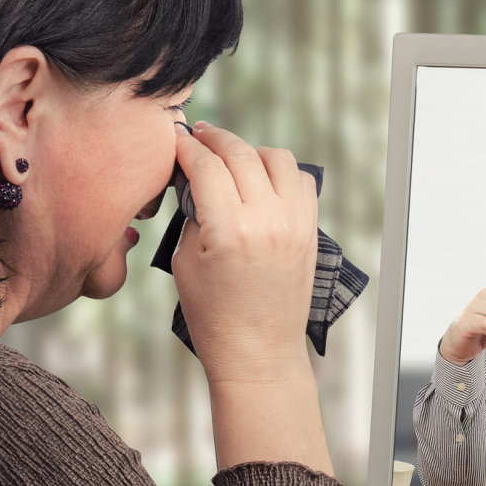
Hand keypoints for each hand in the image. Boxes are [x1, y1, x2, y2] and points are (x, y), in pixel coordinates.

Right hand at [170, 121, 318, 382]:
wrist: (258, 352)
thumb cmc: (213, 315)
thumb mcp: (184, 261)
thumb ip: (193, 212)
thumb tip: (196, 177)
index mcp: (229, 230)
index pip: (206, 166)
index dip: (186, 146)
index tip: (175, 137)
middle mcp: (267, 221)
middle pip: (240, 153)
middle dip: (215, 138)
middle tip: (199, 134)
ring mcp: (294, 224)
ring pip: (277, 158)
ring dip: (251, 150)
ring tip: (232, 157)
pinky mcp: (310, 231)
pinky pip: (302, 182)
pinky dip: (281, 172)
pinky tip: (262, 180)